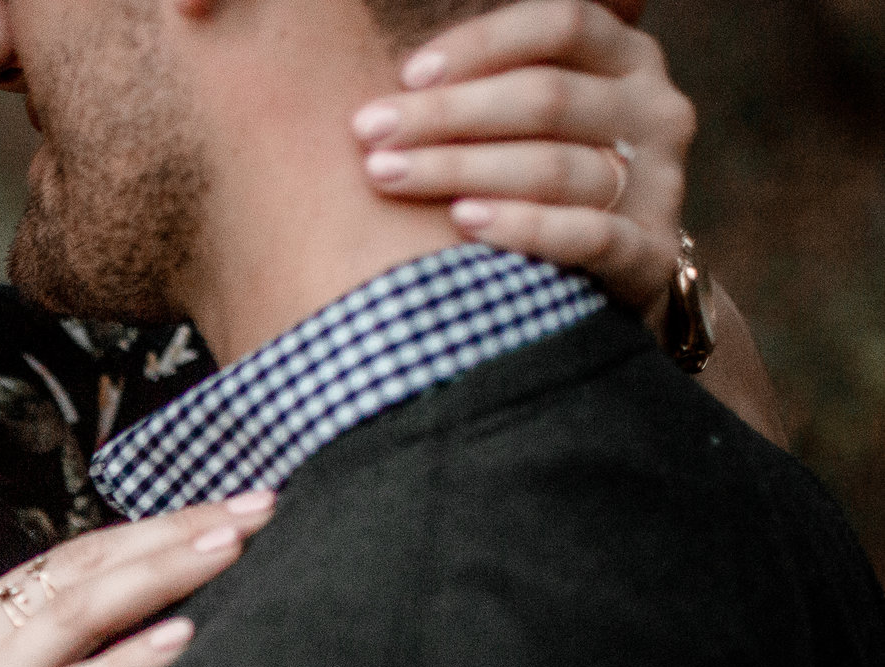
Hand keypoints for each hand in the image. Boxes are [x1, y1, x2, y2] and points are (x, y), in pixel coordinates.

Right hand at [0, 492, 270, 666]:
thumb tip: (133, 656)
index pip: (68, 562)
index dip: (151, 530)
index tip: (228, 510)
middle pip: (82, 568)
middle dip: (175, 531)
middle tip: (259, 503)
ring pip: (76, 611)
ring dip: (163, 571)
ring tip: (235, 543)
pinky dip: (124, 665)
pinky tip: (180, 639)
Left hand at [351, 0, 696, 314]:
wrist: (601, 280)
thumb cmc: (535, 174)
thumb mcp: (528, 115)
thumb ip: (492, 78)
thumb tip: (405, 69)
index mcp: (625, 59)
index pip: (561, 26)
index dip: (482, 44)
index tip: (406, 75)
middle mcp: (652, 111)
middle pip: (546, 98)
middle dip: (446, 114)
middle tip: (368, 132)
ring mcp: (658, 182)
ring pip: (555, 166)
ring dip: (461, 169)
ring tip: (387, 174)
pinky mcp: (649, 253)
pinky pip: (587, 235)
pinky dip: (522, 227)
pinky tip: (462, 222)